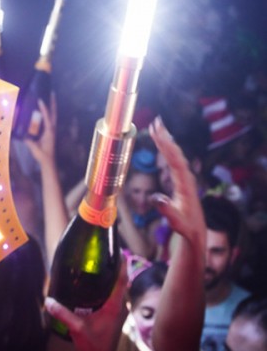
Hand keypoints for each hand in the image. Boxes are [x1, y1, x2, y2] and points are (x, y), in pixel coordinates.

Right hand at [25, 94, 56, 164]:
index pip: (47, 118)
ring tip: (50, 98)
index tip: (40, 100)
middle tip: (52, 93)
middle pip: (54, 114)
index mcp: (49, 132)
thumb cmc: (42, 155)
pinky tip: (45, 111)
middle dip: (53, 104)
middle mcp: (52, 129)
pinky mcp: (50, 132)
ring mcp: (52, 130)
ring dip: (52, 108)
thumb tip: (22, 135)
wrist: (48, 162)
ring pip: (53, 116)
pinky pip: (50, 120)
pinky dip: (49, 114)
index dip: (44, 109)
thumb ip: (29, 141)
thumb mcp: (34, 148)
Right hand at [45, 259, 127, 350]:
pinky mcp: (116, 315)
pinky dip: (112, 286)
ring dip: (115, 277)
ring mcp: (120, 311)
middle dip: (117, 267)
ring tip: (104, 264)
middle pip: (122, 282)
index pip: (121, 281)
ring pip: (120, 289)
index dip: (121, 266)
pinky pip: (117, 295)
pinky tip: (101, 284)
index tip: (119, 252)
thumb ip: (63, 314)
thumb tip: (49, 301)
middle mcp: (120, 306)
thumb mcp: (76, 328)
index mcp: (114, 306)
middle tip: (108, 254)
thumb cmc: (93, 345)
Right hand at [148, 117, 205, 248]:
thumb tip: (156, 198)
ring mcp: (184, 176)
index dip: (166, 146)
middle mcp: (186, 176)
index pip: (174, 160)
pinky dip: (166, 149)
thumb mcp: (175, 220)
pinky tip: (161, 142)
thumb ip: (166, 209)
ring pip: (174, 154)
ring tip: (156, 126)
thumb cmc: (185, 225)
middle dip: (165, 137)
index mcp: (185, 183)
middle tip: (156, 121)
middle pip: (175, 152)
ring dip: (165, 140)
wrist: (194, 229)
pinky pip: (173, 159)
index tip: (157, 134)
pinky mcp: (180, 179)